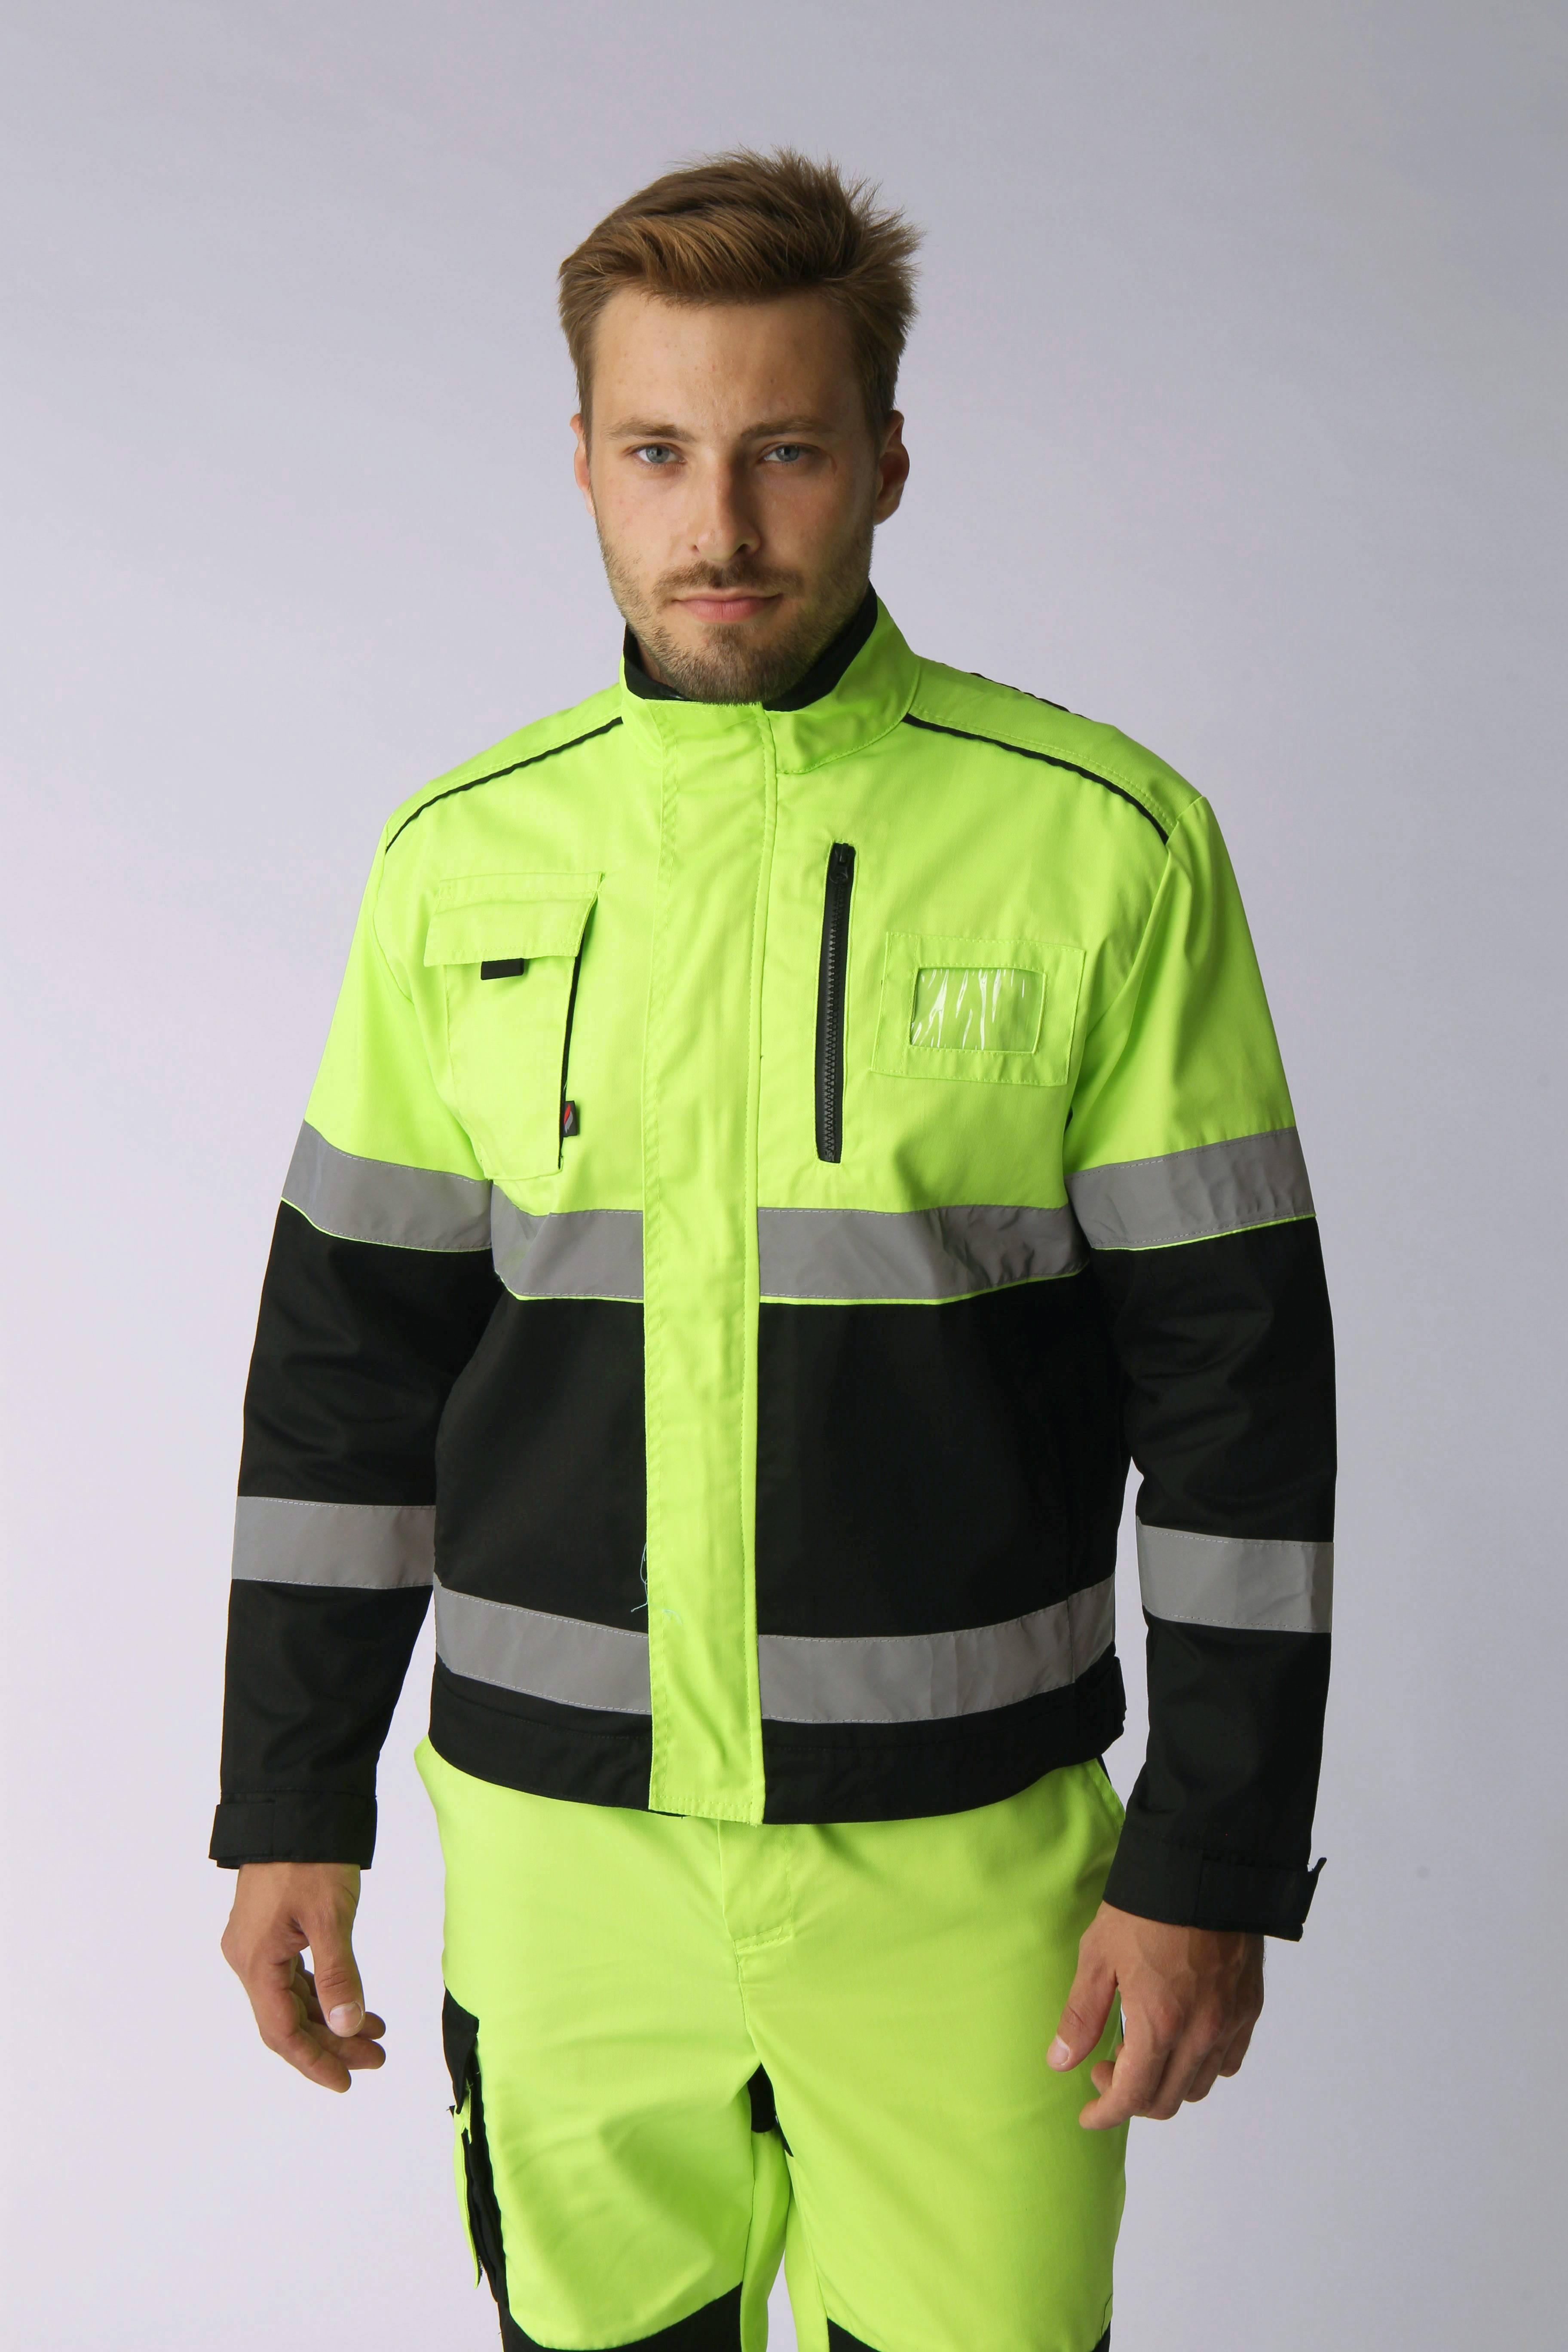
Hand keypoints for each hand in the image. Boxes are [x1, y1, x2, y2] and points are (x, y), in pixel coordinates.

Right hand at [220, 1861, 386, 2092]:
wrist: (294, 1808)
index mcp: (255, 1961)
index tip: (346, 2080)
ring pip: (293, 1998)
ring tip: (374, 2032)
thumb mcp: (329, 1916)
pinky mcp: (270, 1930)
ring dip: (330, 2018)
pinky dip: (323, 1992)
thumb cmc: (309, 1858)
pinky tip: (351, 2002)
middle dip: (331, 2042)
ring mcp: (257, 1944)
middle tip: (375, 2055)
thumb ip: (338, 1975)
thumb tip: (347, 2027)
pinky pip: (294, 1976)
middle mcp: (248, 1958)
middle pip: (288, 2018)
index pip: (282, 2031)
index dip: (314, 2060)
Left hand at [1048, 1901, 1263, 2128]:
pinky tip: (1180, 2039)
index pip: (1132, 2097)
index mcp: (1158, 2025)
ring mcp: (1229, 2023)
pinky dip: (1202, 2064)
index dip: (1106, 2113)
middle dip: (1130, 2097)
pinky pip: (1227, 2060)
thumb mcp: (1098, 1957)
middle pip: (1165, 2100)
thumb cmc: (1145, 1908)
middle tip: (1105, 2066)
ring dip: (1165, 2082)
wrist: (1204, 1868)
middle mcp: (1200, 2034)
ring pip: (1198, 2086)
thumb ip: (1081, 2016)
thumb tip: (1060, 2062)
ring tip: (1141, 2046)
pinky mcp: (1249, 2008)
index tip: (1088, 2113)